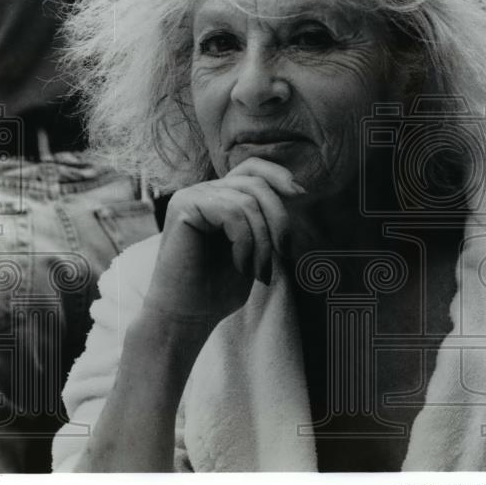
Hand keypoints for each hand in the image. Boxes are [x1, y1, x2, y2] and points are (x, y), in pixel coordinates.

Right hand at [144, 157, 304, 328]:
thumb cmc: (219, 288)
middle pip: (257, 183)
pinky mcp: (184, 207)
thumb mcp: (255, 248)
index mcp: (221, 197)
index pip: (253, 167)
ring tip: (259, 271)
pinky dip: (245, 242)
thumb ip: (267, 220)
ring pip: (248, 201)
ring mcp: (192, 196)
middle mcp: (205, 191)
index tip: (301, 195)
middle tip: (284, 254)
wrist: (187, 316)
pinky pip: (232, 212)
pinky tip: (241, 265)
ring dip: (263, 241)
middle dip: (279, 219)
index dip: (279, 175)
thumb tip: (298, 191)